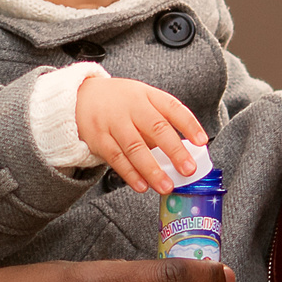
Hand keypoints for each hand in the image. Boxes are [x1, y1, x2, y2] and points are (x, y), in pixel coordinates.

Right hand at [73, 74, 208, 194]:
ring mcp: (113, 122)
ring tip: (166, 185)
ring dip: (152, 170)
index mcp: (147, 95)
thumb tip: (183, 153)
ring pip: (135, 147)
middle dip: (174, 150)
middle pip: (156, 128)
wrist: (79, 97)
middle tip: (188, 169)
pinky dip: (130, 174)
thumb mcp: (141, 100)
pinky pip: (116, 159)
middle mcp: (131, 106)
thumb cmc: (119, 102)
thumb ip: (159, 122)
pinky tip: (142, 186)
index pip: (172, 107)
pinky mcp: (99, 138)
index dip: (189, 124)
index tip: (202, 141)